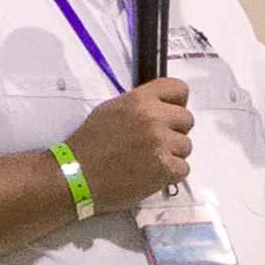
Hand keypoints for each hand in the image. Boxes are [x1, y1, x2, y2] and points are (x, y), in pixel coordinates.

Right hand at [65, 78, 193, 205]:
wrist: (78, 174)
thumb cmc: (89, 144)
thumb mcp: (111, 110)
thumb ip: (139, 106)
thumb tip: (158, 110)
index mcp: (140, 100)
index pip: (178, 89)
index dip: (177, 103)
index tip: (171, 114)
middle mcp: (154, 117)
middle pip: (186, 120)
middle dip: (174, 132)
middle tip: (156, 144)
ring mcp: (162, 143)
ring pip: (186, 146)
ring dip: (172, 155)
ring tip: (149, 161)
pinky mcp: (165, 168)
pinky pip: (183, 169)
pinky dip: (170, 174)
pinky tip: (152, 175)